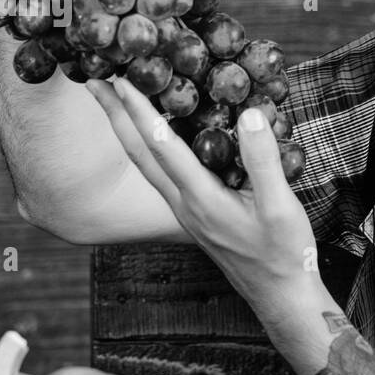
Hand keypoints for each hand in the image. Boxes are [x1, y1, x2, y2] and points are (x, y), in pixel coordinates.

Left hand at [85, 76, 321, 313]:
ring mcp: (186, 212)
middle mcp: (184, 204)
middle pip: (139, 154)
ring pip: (146, 165)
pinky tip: (152, 140)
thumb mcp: (281, 206)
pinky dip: (148, 148)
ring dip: (126, 131)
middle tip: (92, 81)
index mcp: (201, 199)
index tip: (120, 79)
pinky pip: (161, 174)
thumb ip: (263, 161)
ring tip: (113, 104)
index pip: (162, 146)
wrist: (279, 295)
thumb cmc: (283, 253)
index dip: (140, 110)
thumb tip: (249, 114)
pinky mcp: (195, 216)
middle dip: (115, 116)